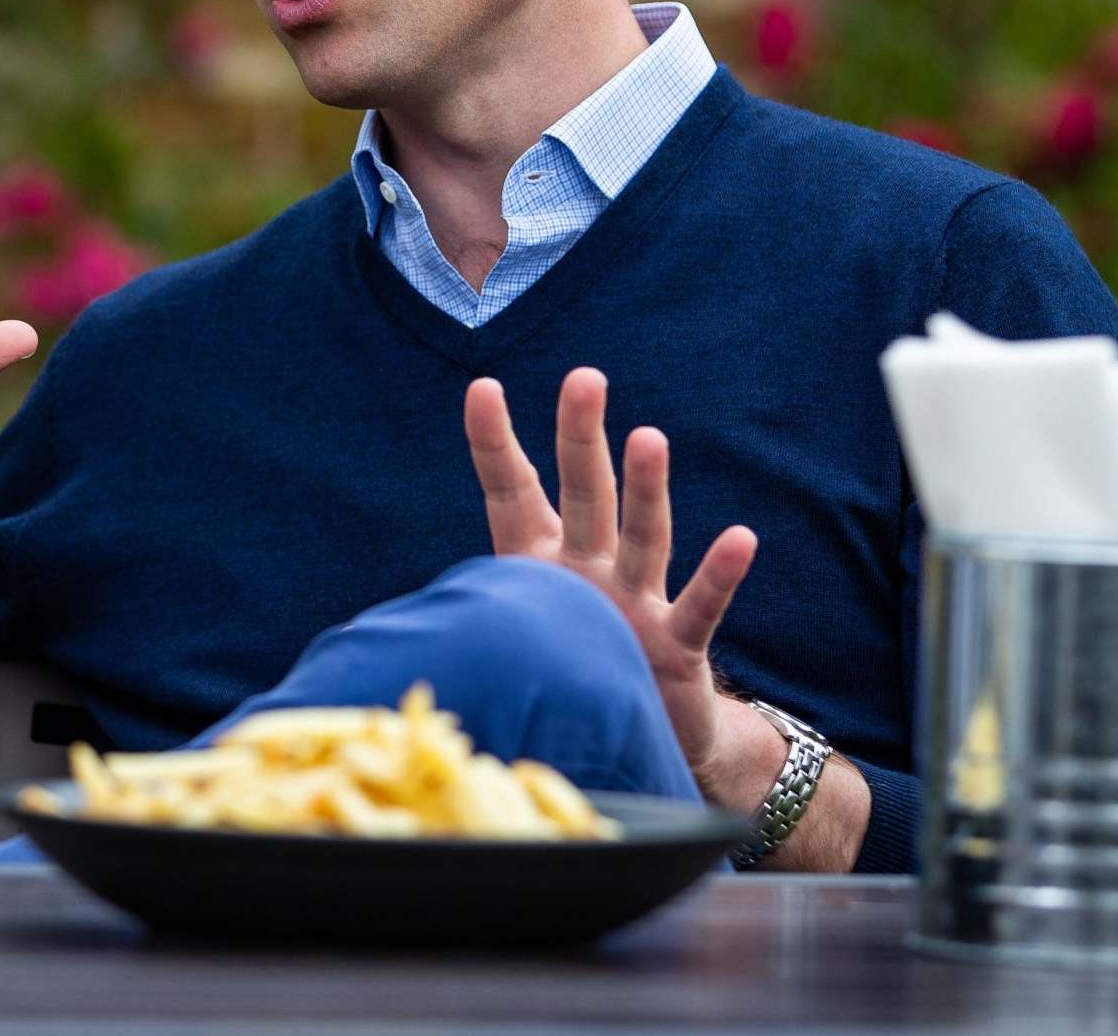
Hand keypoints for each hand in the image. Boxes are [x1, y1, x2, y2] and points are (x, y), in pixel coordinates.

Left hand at [463, 368, 756, 780]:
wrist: (637, 740)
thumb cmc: (564, 676)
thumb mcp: (506, 643)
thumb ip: (465, 624)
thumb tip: (378, 637)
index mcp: (538, 564)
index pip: (513, 492)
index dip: (495, 444)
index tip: (482, 388)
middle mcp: (589, 570)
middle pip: (585, 494)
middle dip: (581, 437)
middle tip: (584, 377)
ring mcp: (636, 604)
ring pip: (642, 537)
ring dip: (647, 490)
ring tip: (649, 438)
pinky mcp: (678, 649)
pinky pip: (701, 608)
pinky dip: (719, 576)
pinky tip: (739, 538)